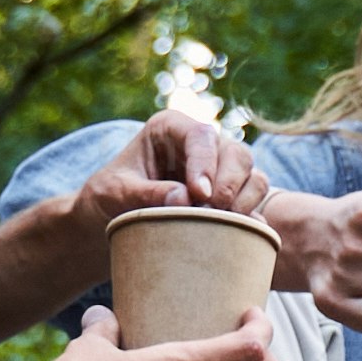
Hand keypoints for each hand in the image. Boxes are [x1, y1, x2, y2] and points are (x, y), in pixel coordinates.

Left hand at [37, 108, 260, 275]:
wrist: (110, 218)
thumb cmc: (108, 197)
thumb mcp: (114, 194)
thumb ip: (144, 194)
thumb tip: (185, 200)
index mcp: (169, 128)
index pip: (199, 136)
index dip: (206, 164)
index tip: (201, 195)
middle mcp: (199, 143)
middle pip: (236, 152)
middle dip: (231, 183)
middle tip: (216, 211)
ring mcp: (219, 168)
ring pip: (251, 174)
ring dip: (245, 199)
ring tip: (224, 223)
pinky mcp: (228, 194)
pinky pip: (253, 199)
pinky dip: (251, 215)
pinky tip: (238, 232)